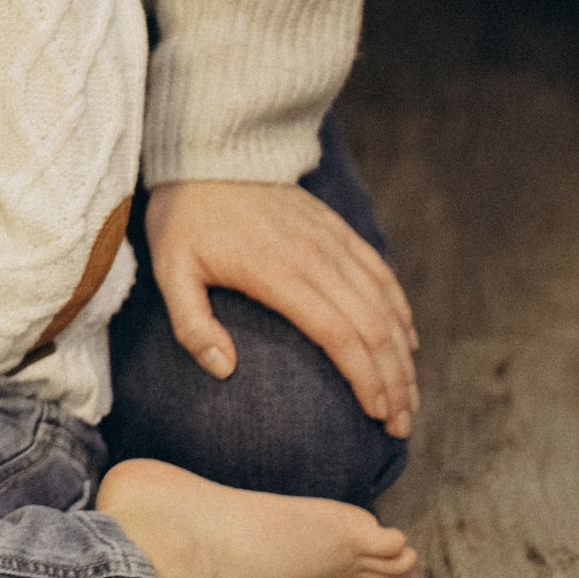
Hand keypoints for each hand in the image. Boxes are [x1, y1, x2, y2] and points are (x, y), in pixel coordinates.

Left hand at [145, 177, 418, 437]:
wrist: (208, 152)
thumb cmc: (185, 217)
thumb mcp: (170, 270)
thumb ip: (192, 324)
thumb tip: (224, 370)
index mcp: (278, 273)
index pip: (339, 335)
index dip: (364, 379)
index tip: (376, 414)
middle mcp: (317, 258)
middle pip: (374, 328)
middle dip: (394, 381)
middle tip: (399, 425)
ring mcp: (333, 242)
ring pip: (386, 305)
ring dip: (403, 354)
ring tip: (408, 398)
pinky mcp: (338, 230)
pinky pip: (381, 274)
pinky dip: (401, 312)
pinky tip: (408, 342)